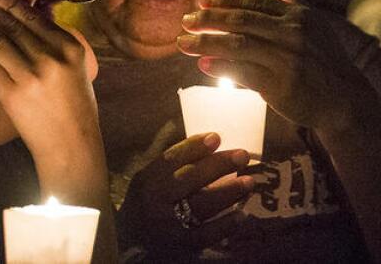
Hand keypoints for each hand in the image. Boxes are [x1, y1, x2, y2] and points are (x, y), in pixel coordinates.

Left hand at [0, 0, 98, 161]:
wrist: (72, 146)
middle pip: (11, 25)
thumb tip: (31, 18)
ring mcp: (31, 75)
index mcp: (70, 47)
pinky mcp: (12, 94)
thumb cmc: (75, 108)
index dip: (9, 2)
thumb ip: (57, 45)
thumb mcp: (77, 69)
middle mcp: (51, 57)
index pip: (34, 18)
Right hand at [120, 133, 254, 255]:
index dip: (193, 147)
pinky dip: (226, 225)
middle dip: (218, 165)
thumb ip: (172, 165)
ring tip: (249, 181)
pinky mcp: (181, 244)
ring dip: (229, 192)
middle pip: (189, 178)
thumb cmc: (146, 203)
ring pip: (201, 204)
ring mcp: (169, 223)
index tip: (216, 137)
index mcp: (147, 180)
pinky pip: (207, 233)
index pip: (170, 159)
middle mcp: (155, 201)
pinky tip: (242, 215)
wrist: (131, 241)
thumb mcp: (148, 180)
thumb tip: (209, 145)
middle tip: (242, 155)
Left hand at [177, 0, 376, 133]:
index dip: (225, 1)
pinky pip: (243, 72)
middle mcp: (292, 33)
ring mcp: (286, 59)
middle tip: (186, 21)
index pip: (254, 3)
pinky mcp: (281, 84)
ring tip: (183, 43)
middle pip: (240, 21)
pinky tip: (202, 64)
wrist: (345, 100)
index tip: (201, 2)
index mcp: (297, 15)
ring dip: (205, 43)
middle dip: (208, 20)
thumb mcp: (312, 21)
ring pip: (237, 45)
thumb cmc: (324, 59)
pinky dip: (220, 67)